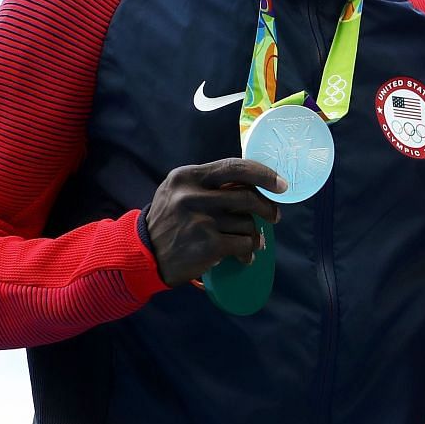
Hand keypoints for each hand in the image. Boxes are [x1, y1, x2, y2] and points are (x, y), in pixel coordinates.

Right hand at [142, 158, 285, 284]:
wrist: (143, 255)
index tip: (281, 184)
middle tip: (274, 216)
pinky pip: (244, 243)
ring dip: (253, 234)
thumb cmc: (169, 221)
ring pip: (247, 223)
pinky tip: (243, 256)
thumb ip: (210, 184)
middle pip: (247, 196)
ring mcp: (200, 220)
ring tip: (249, 241)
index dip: (264, 174)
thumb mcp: (179, 192)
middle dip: (267, 207)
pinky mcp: (208, 244)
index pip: (235, 167)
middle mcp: (192, 195)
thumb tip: (255, 183)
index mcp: (187, 177)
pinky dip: (248, 251)